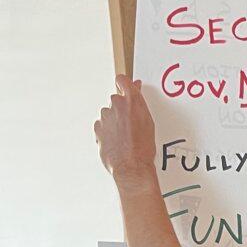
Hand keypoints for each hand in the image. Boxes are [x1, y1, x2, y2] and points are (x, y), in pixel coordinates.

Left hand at [95, 75, 156, 189]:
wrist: (131, 165)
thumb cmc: (142, 147)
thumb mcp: (148, 121)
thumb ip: (139, 102)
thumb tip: (135, 89)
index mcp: (131, 101)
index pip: (122, 80)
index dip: (124, 83)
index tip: (126, 86)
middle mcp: (116, 106)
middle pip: (116, 99)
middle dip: (122, 108)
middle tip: (131, 122)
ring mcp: (105, 117)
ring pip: (109, 113)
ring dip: (115, 120)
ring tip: (125, 135)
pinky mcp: (98, 128)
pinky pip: (102, 124)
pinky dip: (108, 130)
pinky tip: (118, 139)